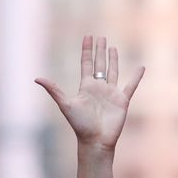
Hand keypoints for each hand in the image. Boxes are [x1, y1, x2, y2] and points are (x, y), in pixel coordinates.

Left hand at [35, 36, 143, 152]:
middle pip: (99, 64)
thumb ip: (54, 90)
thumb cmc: (79, 125)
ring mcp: (111, 93)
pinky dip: (136, 76)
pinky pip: (131, 85)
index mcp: (86, 86)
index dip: (87, 50)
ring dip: (113, 59)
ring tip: (112, 47)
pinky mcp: (122, 100)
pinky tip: (141, 67)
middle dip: (99, 50)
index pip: (86, 63)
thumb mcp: (65, 104)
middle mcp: (98, 87)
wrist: (95, 141)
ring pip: (113, 71)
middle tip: (100, 37)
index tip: (88, 37)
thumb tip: (36, 78)